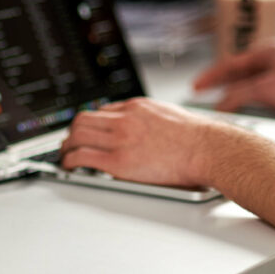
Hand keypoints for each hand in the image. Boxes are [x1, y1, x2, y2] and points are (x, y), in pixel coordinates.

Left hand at [60, 98, 225, 186]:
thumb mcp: (169, 114)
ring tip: (65, 155)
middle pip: (83, 119)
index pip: (102, 110)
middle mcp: (124, 120)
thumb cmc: (198, 138)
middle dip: (72, 132)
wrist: (208, 149)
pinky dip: (70, 161)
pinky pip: (83, 156)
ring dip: (67, 145)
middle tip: (69, 142)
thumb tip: (142, 125)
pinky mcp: (118, 161)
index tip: (87, 132)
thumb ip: (149, 118)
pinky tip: (69, 166)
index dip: (90, 123)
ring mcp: (120, 139)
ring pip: (78, 135)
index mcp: (137, 107)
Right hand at [194, 40, 274, 117]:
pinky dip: (246, 109)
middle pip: (236, 78)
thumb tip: (219, 105)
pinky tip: (240, 117)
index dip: (210, 76)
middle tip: (202, 98)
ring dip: (233, 101)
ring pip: (246, 91)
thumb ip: (236, 96)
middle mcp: (271, 64)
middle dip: (219, 89)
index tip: (195, 86)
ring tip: (218, 111)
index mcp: (266, 52)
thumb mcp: (264, 88)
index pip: (229, 64)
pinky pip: (257, 102)